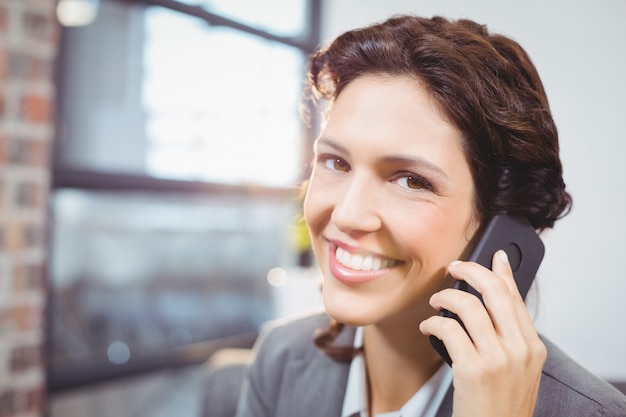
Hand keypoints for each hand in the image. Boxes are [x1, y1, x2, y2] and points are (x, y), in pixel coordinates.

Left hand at [419, 250, 545, 416]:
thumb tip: (490, 303)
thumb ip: (508, 336)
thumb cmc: (500, 404)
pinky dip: (432, 323)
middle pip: (494, 291)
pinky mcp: (474, 370)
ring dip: (445, 297)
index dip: (502, 271)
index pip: (516, 297)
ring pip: (468, 305)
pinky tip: (428, 327)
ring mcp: (498, 360)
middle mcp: (520, 350)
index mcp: (533, 347)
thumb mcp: (517, 370)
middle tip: (454, 266)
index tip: (493, 254)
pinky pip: (448, 329)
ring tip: (436, 302)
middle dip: (471, 270)